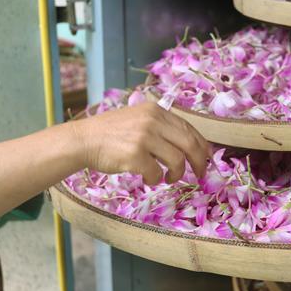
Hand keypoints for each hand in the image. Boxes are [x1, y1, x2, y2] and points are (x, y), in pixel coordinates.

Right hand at [71, 102, 210, 185]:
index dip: (202, 146)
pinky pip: (156, 173)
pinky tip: (148, 179)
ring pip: (177, 160)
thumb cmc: (110, 134)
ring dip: (176, 173)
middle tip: (200, 175)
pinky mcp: (134, 155)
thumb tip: (190, 146)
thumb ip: (161, 127)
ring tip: (168, 178)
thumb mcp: (138, 119)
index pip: (189, 128)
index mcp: (156, 110)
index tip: (207, 159)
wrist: (84, 140)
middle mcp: (152, 120)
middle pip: (189, 144)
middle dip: (199, 162)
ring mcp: (143, 137)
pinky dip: (155, 179)